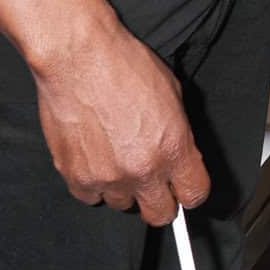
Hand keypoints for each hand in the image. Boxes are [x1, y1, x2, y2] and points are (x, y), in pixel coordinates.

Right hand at [32, 19, 208, 223]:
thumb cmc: (124, 64)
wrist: (77, 55)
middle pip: (160, 214)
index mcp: (173, 149)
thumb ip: (178, 134)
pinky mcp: (75, 176)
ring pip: (122, 204)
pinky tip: (93, 158)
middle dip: (160, 200)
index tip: (183, 185)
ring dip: (123, 187)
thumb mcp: (172, 93)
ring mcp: (107, 177)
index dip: (190, 190)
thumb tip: (178, 156)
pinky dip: (93, 183)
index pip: (194, 194)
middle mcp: (142, 170)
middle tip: (152, 181)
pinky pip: (89, 197)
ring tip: (116, 157)